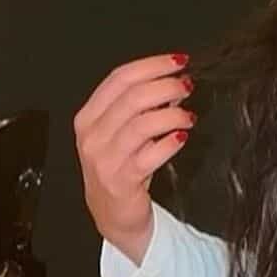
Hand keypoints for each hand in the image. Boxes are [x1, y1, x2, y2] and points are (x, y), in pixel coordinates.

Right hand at [73, 53, 195, 265]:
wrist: (113, 215)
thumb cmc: (121, 167)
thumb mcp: (124, 131)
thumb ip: (144, 105)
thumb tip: (174, 80)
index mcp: (88, 117)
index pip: (120, 78)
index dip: (152, 65)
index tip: (178, 61)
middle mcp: (92, 136)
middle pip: (132, 97)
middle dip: (166, 86)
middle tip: (187, 86)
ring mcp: (104, 160)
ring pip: (142, 124)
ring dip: (172, 114)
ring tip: (188, 116)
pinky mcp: (120, 182)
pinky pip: (150, 155)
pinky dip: (170, 142)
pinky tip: (181, 138)